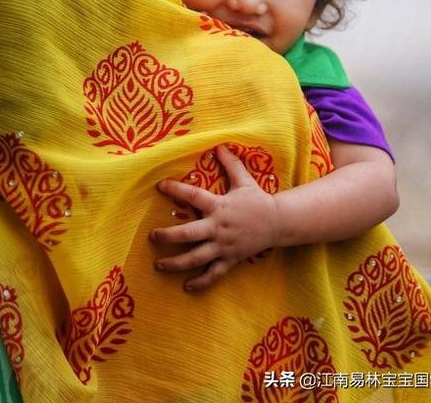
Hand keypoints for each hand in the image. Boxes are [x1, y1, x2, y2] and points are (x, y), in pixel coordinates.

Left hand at [150, 144, 277, 291]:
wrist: (278, 222)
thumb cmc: (257, 200)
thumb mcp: (244, 180)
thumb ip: (231, 164)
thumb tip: (220, 146)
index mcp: (219, 206)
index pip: (194, 196)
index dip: (176, 189)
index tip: (160, 185)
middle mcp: (219, 227)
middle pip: (188, 234)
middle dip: (167, 236)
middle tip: (152, 236)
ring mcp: (224, 246)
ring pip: (196, 258)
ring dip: (175, 263)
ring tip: (158, 264)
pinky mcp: (230, 260)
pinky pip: (214, 274)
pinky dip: (200, 282)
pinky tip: (187, 286)